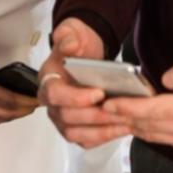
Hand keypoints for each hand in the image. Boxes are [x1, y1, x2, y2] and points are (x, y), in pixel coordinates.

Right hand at [38, 19, 129, 147]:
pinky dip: (103, 137)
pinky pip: (85, 140)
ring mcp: (62, 118)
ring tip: (124, 123)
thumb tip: (70, 45)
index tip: (99, 93)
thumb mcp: (73, 33)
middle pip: (67, 118)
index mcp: (48, 80)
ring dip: (100, 130)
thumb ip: (69, 36)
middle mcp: (52, 103)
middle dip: (94, 116)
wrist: (86, 54)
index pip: (54, 95)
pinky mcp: (75, 128)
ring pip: (75, 133)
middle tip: (117, 110)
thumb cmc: (78, 46)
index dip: (75, 97)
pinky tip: (121, 129)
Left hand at [102, 48, 172, 157]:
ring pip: (155, 137)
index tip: (109, 103)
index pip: (157, 110)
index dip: (130, 108)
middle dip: (124, 118)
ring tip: (112, 115)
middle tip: (101, 108)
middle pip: (151, 126)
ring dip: (132, 126)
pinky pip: (165, 140)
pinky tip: (136, 120)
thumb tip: (165, 81)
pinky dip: (148, 131)